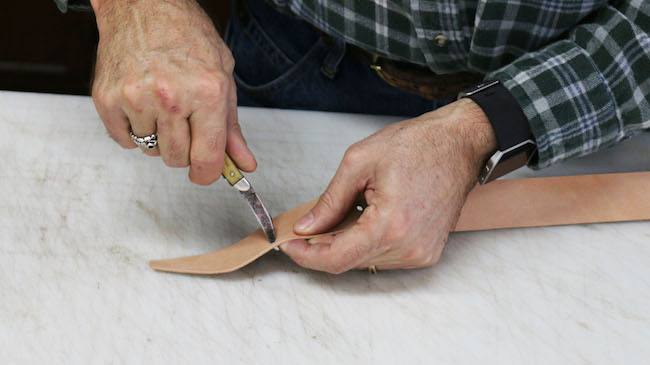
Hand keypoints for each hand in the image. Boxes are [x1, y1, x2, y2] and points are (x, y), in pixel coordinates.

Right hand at [90, 0, 255, 183]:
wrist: (144, 5)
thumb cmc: (186, 35)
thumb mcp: (222, 77)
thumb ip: (231, 127)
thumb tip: (243, 163)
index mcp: (207, 92)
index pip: (206, 158)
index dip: (208, 174)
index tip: (206, 173)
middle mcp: (171, 97)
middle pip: (177, 159)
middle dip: (184, 150)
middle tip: (184, 122)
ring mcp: (136, 98)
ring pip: (151, 151)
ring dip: (159, 137)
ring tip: (162, 104)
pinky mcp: (107, 99)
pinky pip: (124, 141)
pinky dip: (134, 131)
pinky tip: (142, 105)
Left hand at [280, 98, 496, 272]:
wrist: (459, 143)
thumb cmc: (418, 145)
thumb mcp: (359, 162)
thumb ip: (330, 200)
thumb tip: (308, 226)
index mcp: (391, 225)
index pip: (337, 259)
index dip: (307, 255)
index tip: (290, 244)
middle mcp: (409, 247)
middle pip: (349, 262)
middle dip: (322, 247)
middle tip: (306, 226)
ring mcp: (421, 253)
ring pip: (366, 261)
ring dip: (346, 244)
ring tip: (342, 215)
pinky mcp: (427, 251)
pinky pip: (386, 257)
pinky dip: (367, 243)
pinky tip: (365, 220)